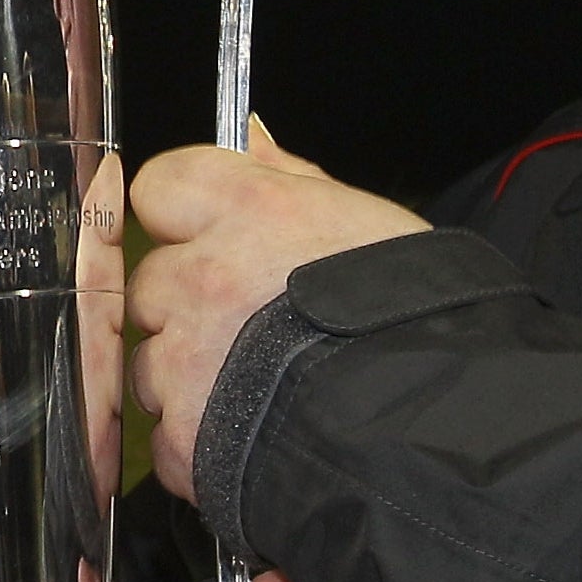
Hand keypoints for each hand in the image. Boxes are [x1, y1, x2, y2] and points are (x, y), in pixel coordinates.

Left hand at [124, 123, 423, 501]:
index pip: (162, 186)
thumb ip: (293, 180)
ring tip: (259, 391)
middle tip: (248, 329)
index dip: (182, 215)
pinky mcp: (184, 436)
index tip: (207, 236)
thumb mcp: (369, 223)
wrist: (431, 424)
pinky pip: (169, 435)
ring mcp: (185, 360)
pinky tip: (253, 438)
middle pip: (153, 282)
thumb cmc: (416, 322)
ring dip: (187, 377)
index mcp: (249, 212)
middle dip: (188, 306)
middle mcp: (204, 278)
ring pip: (150, 361)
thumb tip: (252, 139)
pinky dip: (199, 443)